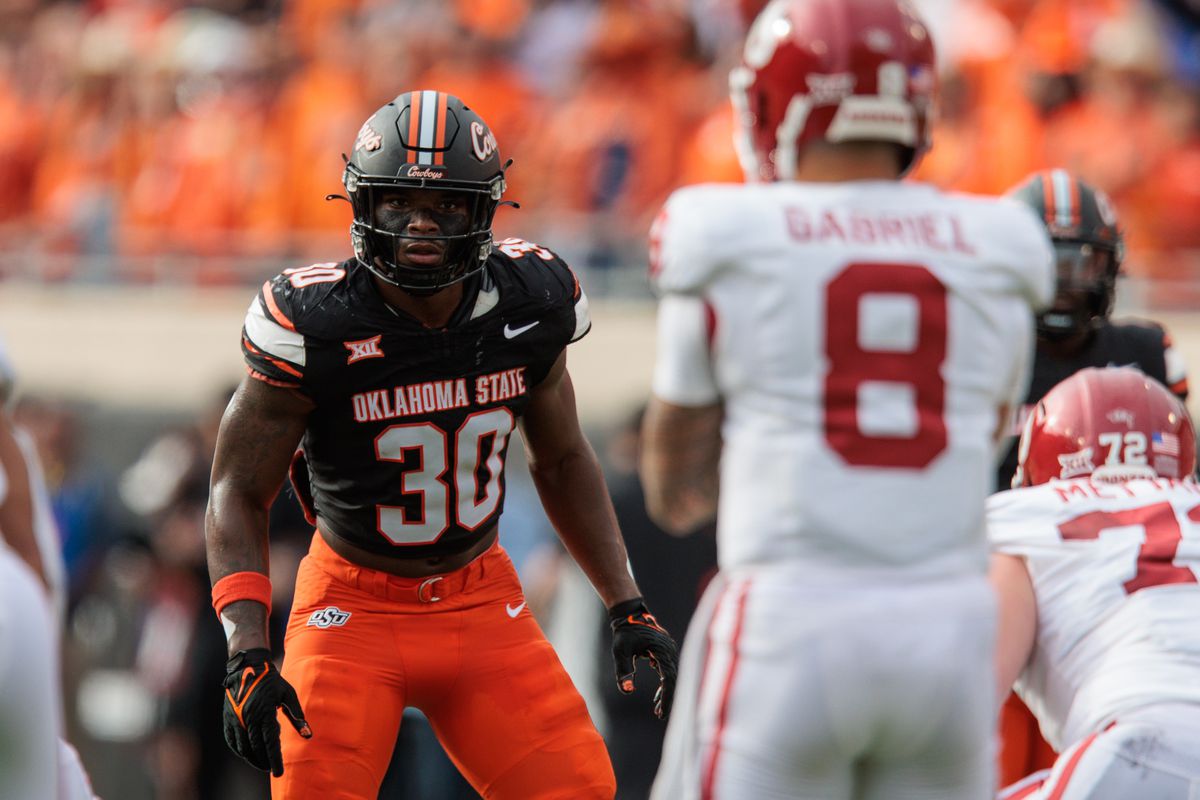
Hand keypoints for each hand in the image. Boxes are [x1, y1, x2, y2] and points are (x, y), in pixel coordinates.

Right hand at [222, 648, 311, 775]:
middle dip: (264, 760)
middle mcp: (248, 718)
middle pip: (256, 747)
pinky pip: (232, 740)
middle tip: (272, 768)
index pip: (270, 742)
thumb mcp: (288, 695)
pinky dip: (239, 750)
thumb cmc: (272, 682)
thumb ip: (297, 716)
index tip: (278, 773)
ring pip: (243, 747)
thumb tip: (308, 735)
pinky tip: (247, 754)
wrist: (247, 667)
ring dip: (252, 758)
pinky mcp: (228, 718)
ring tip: (262, 763)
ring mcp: (235, 719)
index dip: (275, 759)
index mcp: (265, 712)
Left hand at [609, 597, 678, 720]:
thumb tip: (628, 691)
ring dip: (666, 693)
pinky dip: (664, 685)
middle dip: (667, 698)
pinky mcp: (667, 652)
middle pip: (673, 679)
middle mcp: (670, 651)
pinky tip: (656, 697)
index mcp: (662, 650)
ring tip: (657, 710)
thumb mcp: (620, 650)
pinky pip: (669, 671)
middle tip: (659, 715)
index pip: (668, 679)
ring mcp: (670, 651)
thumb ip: (623, 671)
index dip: (666, 697)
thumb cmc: (624, 633)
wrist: (629, 615)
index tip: (660, 713)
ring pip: (672, 676)